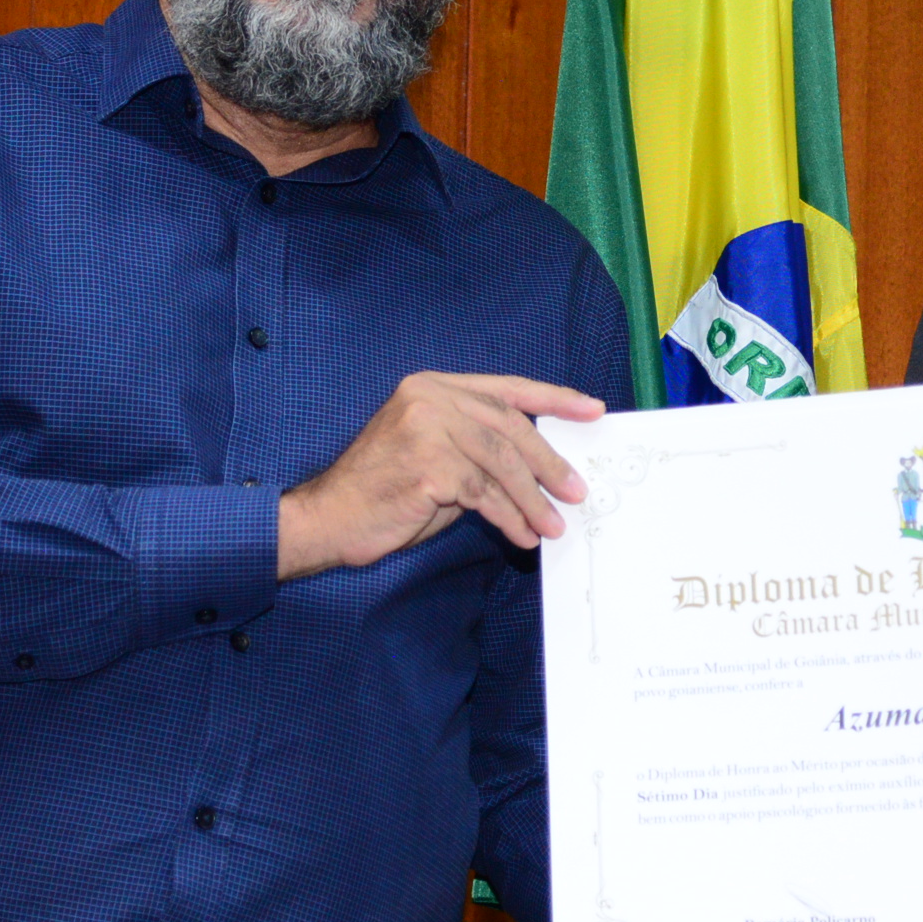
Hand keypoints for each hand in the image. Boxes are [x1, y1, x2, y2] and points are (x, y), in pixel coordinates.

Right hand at [278, 373, 603, 578]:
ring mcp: (426, 427)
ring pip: (502, 462)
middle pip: (510, 426)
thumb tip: (544, 465)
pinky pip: (483, 493)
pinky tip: (521, 535)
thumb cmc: (385, 491)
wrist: (329, 518)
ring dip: (533, 499)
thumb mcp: (437, 454)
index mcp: (434, 386)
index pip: (507, 388)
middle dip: (549, 462)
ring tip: (554, 525)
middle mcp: (430, 398)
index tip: (592, 410)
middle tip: (576, 491)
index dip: (555, 399)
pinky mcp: (428, 464)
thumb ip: (480, 446)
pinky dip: (509, 517)